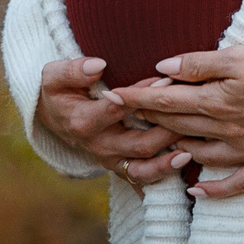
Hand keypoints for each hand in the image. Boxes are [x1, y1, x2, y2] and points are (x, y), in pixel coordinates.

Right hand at [34, 57, 184, 185]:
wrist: (54, 116)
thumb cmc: (59, 91)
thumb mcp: (54, 76)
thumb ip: (73, 70)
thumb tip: (98, 65)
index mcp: (84, 122)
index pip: (119, 110)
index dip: (143, 96)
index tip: (166, 82)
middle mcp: (99, 146)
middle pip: (138, 144)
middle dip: (166, 130)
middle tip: (190, 115)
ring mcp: (110, 160)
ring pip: (143, 169)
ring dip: (167, 163)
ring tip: (189, 152)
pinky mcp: (119, 167)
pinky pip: (142, 178)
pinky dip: (162, 174)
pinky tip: (183, 164)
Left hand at [111, 44, 243, 200]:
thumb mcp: (237, 55)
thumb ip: (197, 63)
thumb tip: (162, 68)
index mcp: (216, 101)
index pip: (166, 100)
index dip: (136, 98)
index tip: (111, 96)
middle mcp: (226, 130)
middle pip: (177, 126)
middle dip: (147, 119)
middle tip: (122, 116)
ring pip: (198, 154)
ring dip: (172, 149)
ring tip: (152, 142)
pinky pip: (235, 184)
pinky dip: (213, 190)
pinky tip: (193, 190)